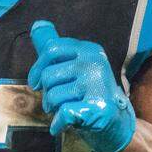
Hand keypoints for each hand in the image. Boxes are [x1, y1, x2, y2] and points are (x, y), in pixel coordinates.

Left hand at [28, 20, 135, 151]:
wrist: (115, 124)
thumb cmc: (88, 93)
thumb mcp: (74, 66)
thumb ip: (55, 48)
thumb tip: (37, 25)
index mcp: (89, 49)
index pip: (51, 49)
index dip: (37, 68)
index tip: (35, 82)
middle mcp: (95, 63)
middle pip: (48, 75)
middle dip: (47, 93)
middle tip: (58, 101)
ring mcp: (98, 84)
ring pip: (53, 96)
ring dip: (54, 109)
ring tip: (67, 109)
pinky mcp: (98, 107)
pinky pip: (63, 113)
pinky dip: (58, 124)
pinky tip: (62, 126)